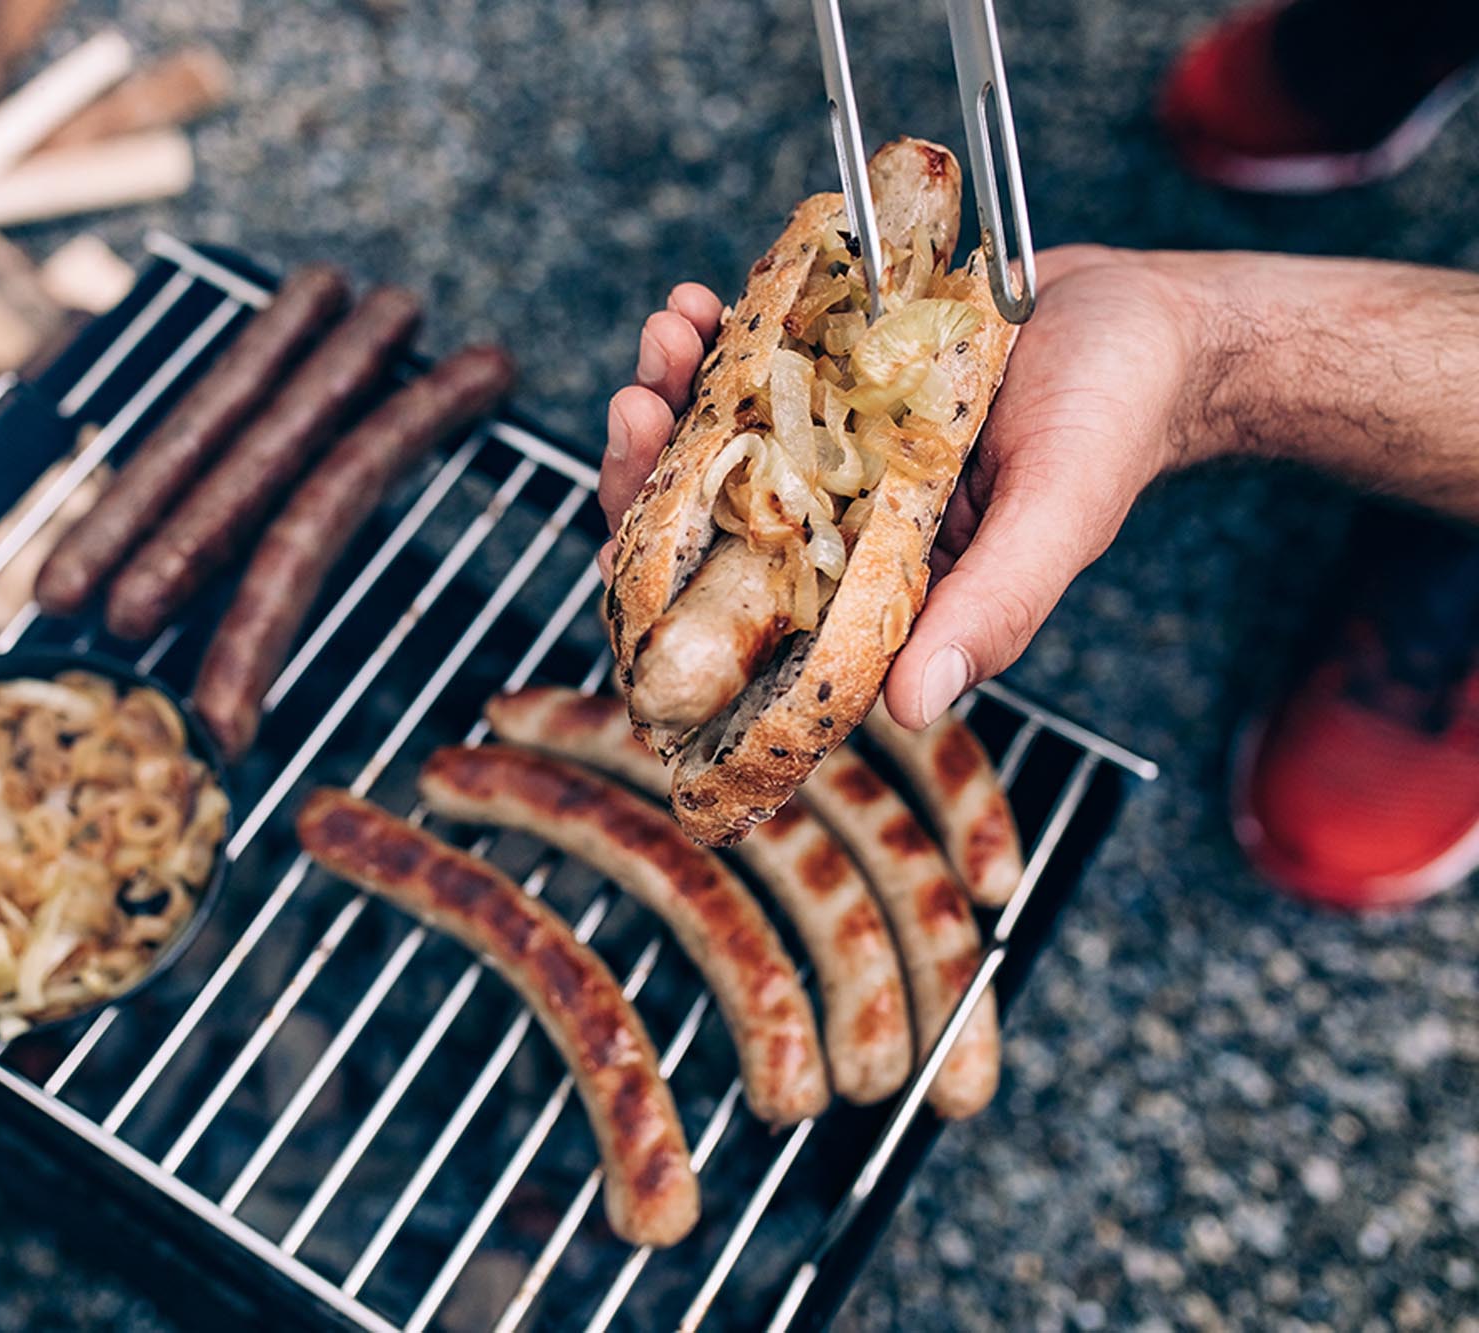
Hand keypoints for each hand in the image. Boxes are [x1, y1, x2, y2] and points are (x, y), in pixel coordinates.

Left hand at [599, 246, 1204, 728]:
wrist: (1145, 314)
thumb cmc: (1114, 421)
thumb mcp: (1059, 515)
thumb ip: (991, 608)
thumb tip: (907, 708)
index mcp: (874, 589)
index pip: (748, 617)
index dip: (670, 584)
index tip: (629, 526)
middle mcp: (836, 527)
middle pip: (706, 524)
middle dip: (649, 470)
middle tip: (638, 405)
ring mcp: (826, 449)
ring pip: (713, 441)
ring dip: (673, 391)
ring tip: (672, 332)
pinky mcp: (830, 376)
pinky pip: (750, 367)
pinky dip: (717, 337)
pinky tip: (702, 303)